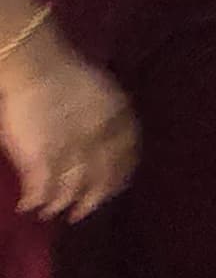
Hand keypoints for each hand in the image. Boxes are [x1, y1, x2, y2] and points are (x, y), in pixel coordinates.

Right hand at [0, 24, 139, 223]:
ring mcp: (71, 155)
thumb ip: (108, 118)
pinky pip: (41, 192)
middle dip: (91, 201)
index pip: (127, 160)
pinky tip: (27, 206)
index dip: (119, 178)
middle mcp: (101, 143)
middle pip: (102, 183)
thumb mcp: (101, 93)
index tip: (111, 189)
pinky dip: (34, 201)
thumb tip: (107, 135)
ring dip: (59, 204)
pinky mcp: (42, 162)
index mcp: (119, 124)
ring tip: (49, 212)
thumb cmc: (64, 71)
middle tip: (79, 213)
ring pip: (70, 193)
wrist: (33, 63)